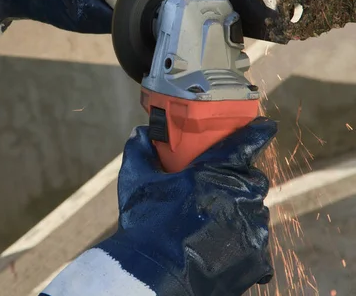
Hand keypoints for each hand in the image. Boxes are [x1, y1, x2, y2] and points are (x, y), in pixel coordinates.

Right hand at [41, 118, 275, 295]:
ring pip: (256, 210)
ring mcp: (251, 228)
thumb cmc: (145, 228)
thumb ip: (140, 153)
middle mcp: (238, 196)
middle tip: (218, 188)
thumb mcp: (137, 184)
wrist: (154, 278)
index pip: (243, 145)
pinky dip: (243, 241)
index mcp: (212, 173)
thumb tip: (140, 133)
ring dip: (241, 210)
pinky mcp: (257, 257)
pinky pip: (256, 242)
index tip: (266, 126)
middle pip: (252, 178)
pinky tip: (220, 246)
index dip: (256, 133)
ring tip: (214, 222)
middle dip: (241, 179)